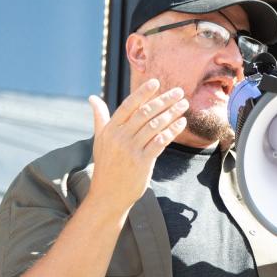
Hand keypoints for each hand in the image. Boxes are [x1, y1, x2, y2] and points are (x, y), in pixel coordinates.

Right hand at [87, 79, 187, 211]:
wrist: (107, 195)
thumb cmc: (105, 165)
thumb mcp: (99, 140)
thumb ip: (99, 117)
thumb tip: (92, 98)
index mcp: (110, 129)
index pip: (128, 106)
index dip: (142, 93)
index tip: (156, 81)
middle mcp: (119, 137)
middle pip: (145, 113)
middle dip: (164, 100)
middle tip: (179, 91)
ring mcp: (131, 150)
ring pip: (155, 126)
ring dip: (172, 113)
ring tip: (184, 104)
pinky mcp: (142, 162)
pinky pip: (160, 142)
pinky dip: (172, 130)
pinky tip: (181, 122)